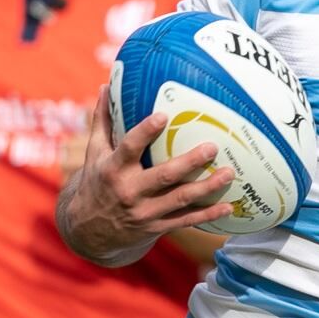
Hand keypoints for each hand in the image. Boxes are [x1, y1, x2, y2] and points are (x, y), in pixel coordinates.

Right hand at [58, 85, 236, 264]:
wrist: (89, 231)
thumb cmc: (96, 183)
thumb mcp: (94, 154)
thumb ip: (102, 122)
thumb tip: (106, 86)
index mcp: (114, 169)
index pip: (129, 147)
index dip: (145, 132)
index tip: (163, 115)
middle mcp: (130, 191)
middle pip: (164, 176)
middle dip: (189, 162)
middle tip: (212, 147)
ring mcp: (144, 212)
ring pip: (180, 199)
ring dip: (207, 187)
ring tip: (228, 173)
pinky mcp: (156, 227)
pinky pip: (185, 221)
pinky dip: (208, 215)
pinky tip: (229, 207)